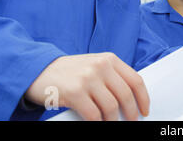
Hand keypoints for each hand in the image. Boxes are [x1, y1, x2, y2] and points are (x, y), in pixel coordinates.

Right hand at [25, 53, 149, 120]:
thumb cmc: (69, 71)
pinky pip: (93, 115)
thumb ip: (112, 76)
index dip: (143, 98)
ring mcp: (87, 78)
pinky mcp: (75, 92)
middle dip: (131, 113)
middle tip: (131, 121)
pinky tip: (98, 124)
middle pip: (125, 95)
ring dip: (113, 121)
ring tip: (111, 123)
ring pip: (111, 107)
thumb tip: (132, 98)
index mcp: (109, 59)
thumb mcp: (94, 65)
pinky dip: (98, 123)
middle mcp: (100, 66)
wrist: (38, 70)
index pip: (135, 80)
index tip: (145, 110)